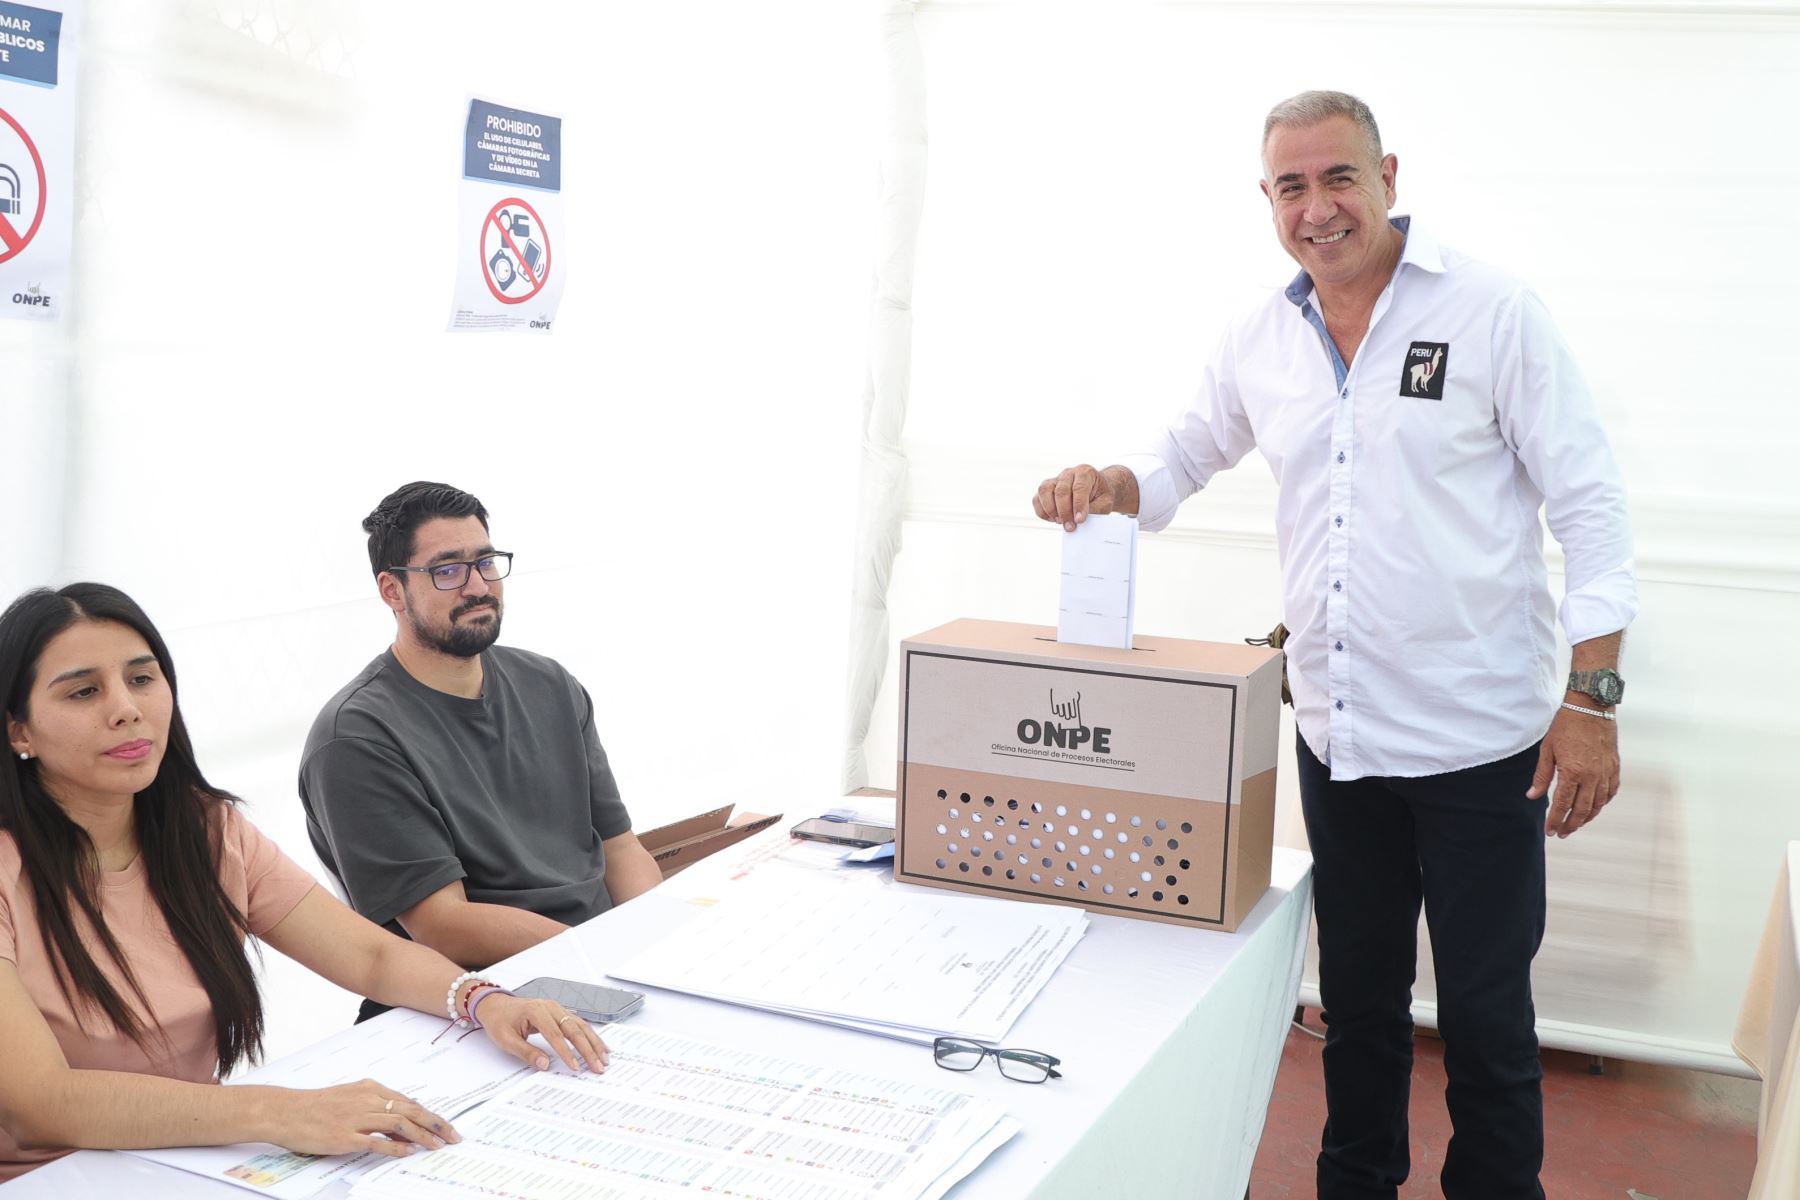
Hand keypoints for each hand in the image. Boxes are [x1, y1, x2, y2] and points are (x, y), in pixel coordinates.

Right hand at [276, 1080, 458, 1157]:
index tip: (445, 1125)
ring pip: (399, 1125)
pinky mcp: (345, 1137)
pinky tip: (409, 1152)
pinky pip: (377, 1142)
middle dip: (436, 1123)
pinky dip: (396, 1147)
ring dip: (422, 1136)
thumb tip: (399, 1117)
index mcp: (370, 1088)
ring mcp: (356, 1119)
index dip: (429, 1115)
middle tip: (453, 1136)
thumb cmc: (316, 1105)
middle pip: (411, 1111)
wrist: (286, 1111)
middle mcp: (367, 1100)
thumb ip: (374, 1103)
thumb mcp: (349, 1096)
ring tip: (437, 1146)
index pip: (408, 1102)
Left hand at [477, 993, 610, 1073]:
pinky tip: (599, 1046)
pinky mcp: (561, 1012)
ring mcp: (558, 1008)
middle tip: (598, 1065)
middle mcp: (551, 1007)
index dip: (566, 1052)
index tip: (575, 1067)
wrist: (496, 1005)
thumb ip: (526, 1052)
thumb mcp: (506, 1040)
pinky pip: (579, 1024)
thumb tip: (545, 1064)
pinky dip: (590, 1036)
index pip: (555, 1035)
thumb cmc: (500, 1021)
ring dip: (594, 1042)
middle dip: (588, 1049)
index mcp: (537, 1011)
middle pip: (574, 1028)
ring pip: (581, 1025)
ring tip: (605, 1058)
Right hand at [1033, 464, 1118, 530]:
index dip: (1078, 505)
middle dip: (1064, 512)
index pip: (1079, 488)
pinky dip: (1042, 511)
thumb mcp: (1105, 502)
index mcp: (1085, 473)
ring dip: (1051, 510)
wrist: (1097, 489)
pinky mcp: (1046, 490)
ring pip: (1045, 490)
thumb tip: (1079, 520)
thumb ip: (1094, 510)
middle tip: (1070, 527)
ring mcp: (1055, 480)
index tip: (1079, 520)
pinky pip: (1037, 499)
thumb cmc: (1101, 495)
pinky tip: (1053, 519)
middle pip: (1061, 490)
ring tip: (1060, 522)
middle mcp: (1068, 473)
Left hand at [1526, 705, 1619, 837]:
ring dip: (1587, 817)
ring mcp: (1606, 773)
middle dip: (1571, 825)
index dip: (1555, 820)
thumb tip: (1532, 796)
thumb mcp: (1547, 751)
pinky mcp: (1615, 768)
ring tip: (1576, 824)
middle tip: (1562, 833)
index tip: (1550, 831)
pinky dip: (1602, 803)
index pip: (1562, 805)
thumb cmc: (1565, 727)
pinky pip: (1610, 792)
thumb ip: (1541, 776)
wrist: (1591, 708)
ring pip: (1598, 804)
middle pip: (1582, 810)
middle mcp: (1591, 777)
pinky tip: (1594, 807)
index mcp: (1572, 772)